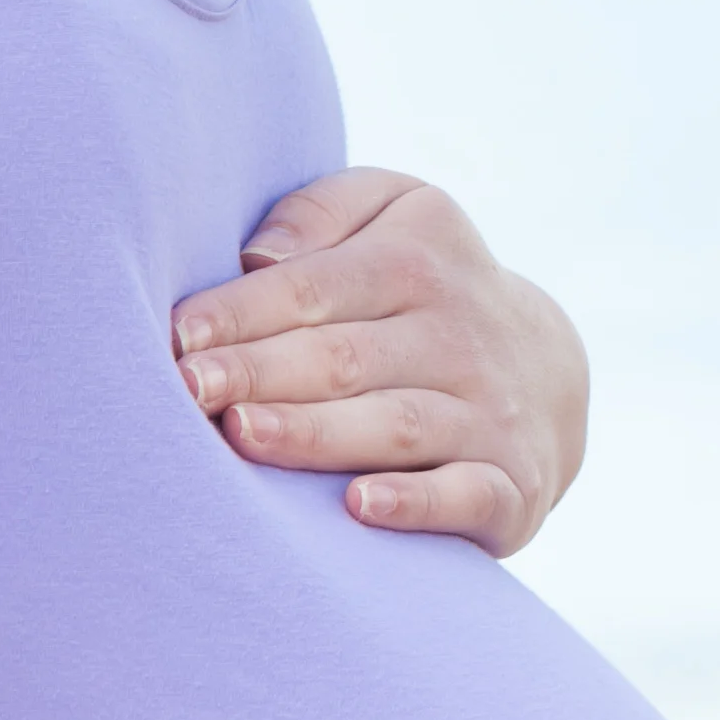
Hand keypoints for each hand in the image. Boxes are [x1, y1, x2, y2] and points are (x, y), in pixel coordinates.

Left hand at [171, 171, 591, 552]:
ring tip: (242, 435)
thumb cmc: (418, 291)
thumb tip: (255, 256)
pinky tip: (359, 507)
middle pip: (344, 357)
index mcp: (418, 256)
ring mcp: (489, 411)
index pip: (315, 285)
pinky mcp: (511, 484)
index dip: (241, 312)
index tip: (175, 338)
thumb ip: (321, 212)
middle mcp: (459, 332)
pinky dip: (417, 503)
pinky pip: (468, 494)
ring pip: (395, 424)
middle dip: (260, 372)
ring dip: (316, 433)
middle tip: (186, 390)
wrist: (544, 372)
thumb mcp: (392, 213)